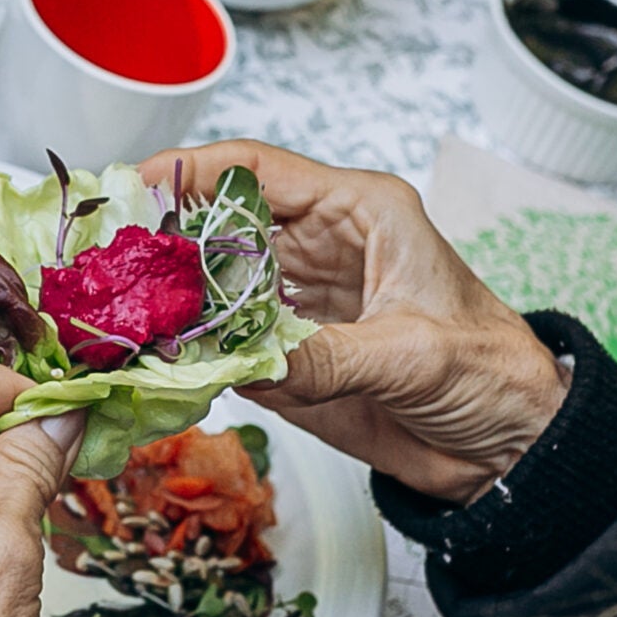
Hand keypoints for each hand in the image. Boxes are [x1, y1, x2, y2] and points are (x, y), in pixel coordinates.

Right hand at [141, 142, 568, 502]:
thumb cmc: (492, 372)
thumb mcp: (413, 356)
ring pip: (212, 285)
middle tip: (103, 261)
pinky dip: (188, 352)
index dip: (191, 171)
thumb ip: (326, 359)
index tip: (133, 186)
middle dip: (161, 239)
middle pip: (218, 224)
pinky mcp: (288, 356)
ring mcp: (298, 303)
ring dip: (167, 300)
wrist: (512, 445)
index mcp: (358, 213)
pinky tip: (153, 360)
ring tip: (112, 313)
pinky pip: (224, 344)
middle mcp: (319, 248)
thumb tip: (244, 364)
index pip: (257, 170)